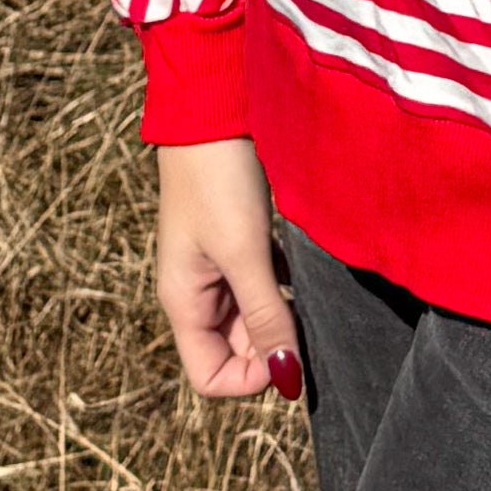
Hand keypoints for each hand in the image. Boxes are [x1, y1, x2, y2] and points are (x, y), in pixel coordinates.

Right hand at [155, 138, 302, 403]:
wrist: (213, 111)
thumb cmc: (217, 180)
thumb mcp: (244, 253)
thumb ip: (265, 316)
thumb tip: (287, 379)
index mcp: (183, 303)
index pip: (211, 376)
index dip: (251, 378)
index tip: (287, 349)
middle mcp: (199, 294)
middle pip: (237, 351)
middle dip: (274, 345)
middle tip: (306, 315)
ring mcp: (220, 270)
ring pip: (256, 319)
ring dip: (283, 315)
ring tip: (306, 288)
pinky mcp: (241, 245)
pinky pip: (266, 286)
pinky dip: (287, 287)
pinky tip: (304, 266)